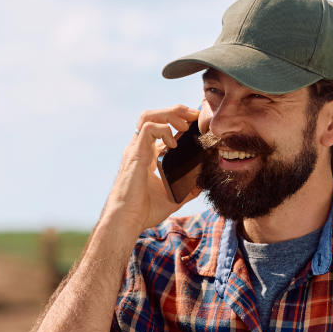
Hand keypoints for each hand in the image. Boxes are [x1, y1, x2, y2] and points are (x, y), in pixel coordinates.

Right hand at [103, 104, 200, 234]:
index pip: (161, 127)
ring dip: (170, 115)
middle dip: (176, 111)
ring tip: (185, 125)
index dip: (178, 120)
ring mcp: (136, 150)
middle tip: (195, 115)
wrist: (127, 220)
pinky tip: (174, 144)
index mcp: (148, 155)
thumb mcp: (174, 197)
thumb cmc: (145, 210)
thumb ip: (188, 188)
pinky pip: (147, 129)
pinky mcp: (135, 155)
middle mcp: (141, 148)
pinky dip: (163, 130)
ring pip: (149, 116)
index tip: (197, 122)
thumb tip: (205, 182)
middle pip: (154, 115)